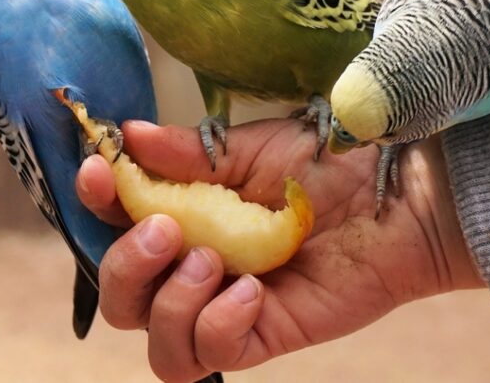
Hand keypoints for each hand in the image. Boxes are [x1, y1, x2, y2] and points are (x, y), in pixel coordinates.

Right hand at [76, 119, 482, 381]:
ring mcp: (226, 304)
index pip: (116, 221)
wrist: (393, 196)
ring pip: (155, 341)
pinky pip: (209, 355)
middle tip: (169, 229)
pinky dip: (215, 325)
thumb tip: (130, 134)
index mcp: (187, 213)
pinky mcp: (263, 333)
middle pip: (121, 295)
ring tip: (216, 260)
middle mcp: (196, 263)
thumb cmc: (326, 163)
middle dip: (127, 265)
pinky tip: (251, 291)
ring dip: (169, 301)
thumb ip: (190, 153)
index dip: (96, 204)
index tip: (101, 173)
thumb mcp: (253, 149)